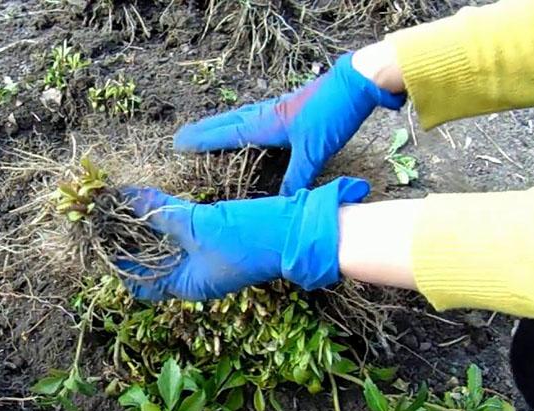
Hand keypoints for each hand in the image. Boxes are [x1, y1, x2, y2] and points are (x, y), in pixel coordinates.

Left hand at [119, 177, 369, 300]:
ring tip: (124, 208)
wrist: (292, 232)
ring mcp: (204, 259)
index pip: (140, 284)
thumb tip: (129, 200)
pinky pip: (181, 234)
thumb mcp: (199, 226)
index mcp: (186, 285)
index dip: (118, 265)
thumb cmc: (247, 238)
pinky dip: (166, 221)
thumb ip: (162, 213)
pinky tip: (153, 204)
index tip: (101, 241)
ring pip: (165, 247)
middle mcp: (192, 277)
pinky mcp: (214, 241)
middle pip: (150, 264)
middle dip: (129, 242)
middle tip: (107, 219)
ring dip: (146, 229)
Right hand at [174, 53, 405, 195]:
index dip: (201, 141)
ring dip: (218, 125)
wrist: (353, 85)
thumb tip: (282, 201)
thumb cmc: (331, 115)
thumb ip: (297, 177)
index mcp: (264, 124)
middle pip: (225, 122)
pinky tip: (244, 127)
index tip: (179, 144)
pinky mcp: (286, 107)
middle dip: (203, 131)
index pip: (224, 134)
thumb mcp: (314, 151)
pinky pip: (252, 116)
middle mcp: (264, 114)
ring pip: (237, 117)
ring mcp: (274, 108)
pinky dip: (238, 122)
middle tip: (182, 137)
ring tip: (204, 132)